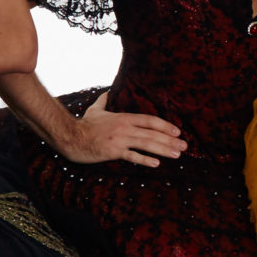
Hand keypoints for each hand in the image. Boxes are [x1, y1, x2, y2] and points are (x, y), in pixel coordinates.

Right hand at [60, 92, 185, 166]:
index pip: (150, 120)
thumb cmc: (84, 124)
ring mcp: (119, 140)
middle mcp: (124, 128)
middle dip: (171, 140)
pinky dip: (145, 160)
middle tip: (185, 146)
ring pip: (147, 144)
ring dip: (164, 149)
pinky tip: (157, 163)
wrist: (71, 136)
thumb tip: (107, 92)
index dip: (165, 126)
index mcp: (124, 117)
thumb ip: (104, 100)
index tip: (178, 131)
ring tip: (177, 154)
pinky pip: (132, 156)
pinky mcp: (113, 152)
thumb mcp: (96, 109)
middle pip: (152, 133)